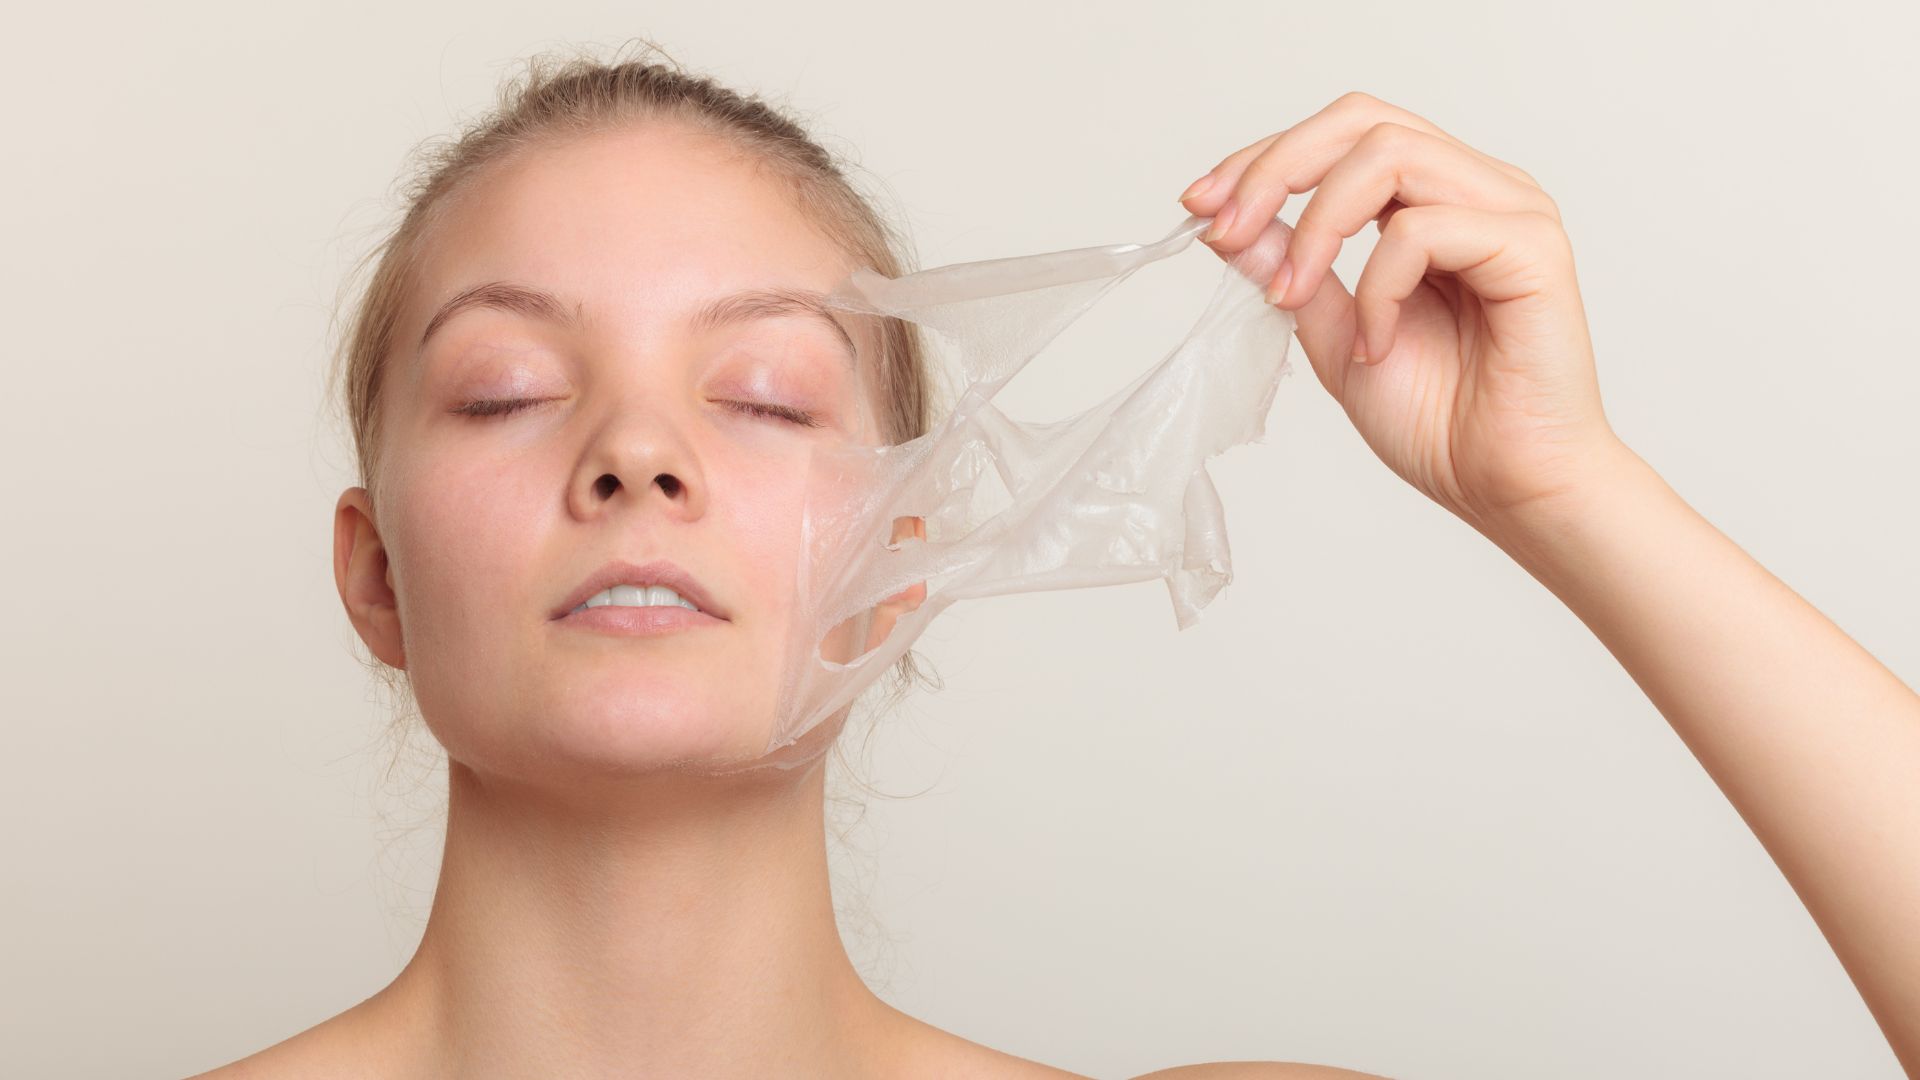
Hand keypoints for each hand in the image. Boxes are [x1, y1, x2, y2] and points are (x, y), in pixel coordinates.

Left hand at [1178, 91, 1624, 534]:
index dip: (1262, 159)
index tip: (1199, 205)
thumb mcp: (1333, 337)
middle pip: (1362, 120)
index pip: (1342, 136)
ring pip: (1390, 155)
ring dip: (1318, 226)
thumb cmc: (1441, 423)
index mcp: (1436, 199)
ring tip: (1291, 298)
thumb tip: (1228, 225)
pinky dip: (1377, 287)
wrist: (1508, 488)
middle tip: (1226, 230)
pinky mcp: (1532, 247)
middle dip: (1275, 167)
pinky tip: (1375, 346)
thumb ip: (1291, 271)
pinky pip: (1424, 229)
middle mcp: (1478, 188)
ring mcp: (1511, 210)